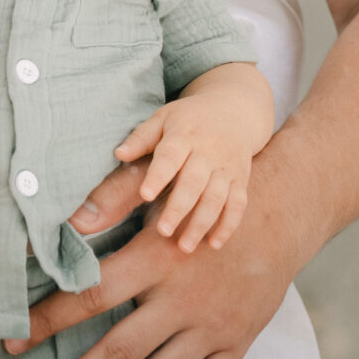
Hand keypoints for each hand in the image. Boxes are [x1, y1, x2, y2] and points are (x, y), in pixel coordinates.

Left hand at [3, 152, 301, 358]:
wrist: (280, 214)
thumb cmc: (202, 199)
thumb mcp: (156, 193)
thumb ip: (109, 204)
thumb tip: (61, 224)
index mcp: (155, 258)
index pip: (91, 296)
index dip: (47, 322)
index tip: (11, 344)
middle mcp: (181, 300)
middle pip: (119, 352)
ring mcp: (210, 328)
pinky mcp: (234, 346)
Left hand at [112, 71, 270, 252]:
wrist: (234, 111)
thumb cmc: (189, 119)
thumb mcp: (163, 118)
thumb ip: (141, 138)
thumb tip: (118, 154)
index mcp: (184, 134)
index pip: (170, 155)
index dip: (158, 175)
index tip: (144, 195)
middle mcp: (208, 151)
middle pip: (194, 182)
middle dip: (179, 208)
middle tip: (163, 231)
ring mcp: (227, 166)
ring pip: (217, 197)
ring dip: (202, 223)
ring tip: (184, 246)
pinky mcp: (241, 179)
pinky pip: (238, 204)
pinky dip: (228, 225)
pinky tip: (214, 244)